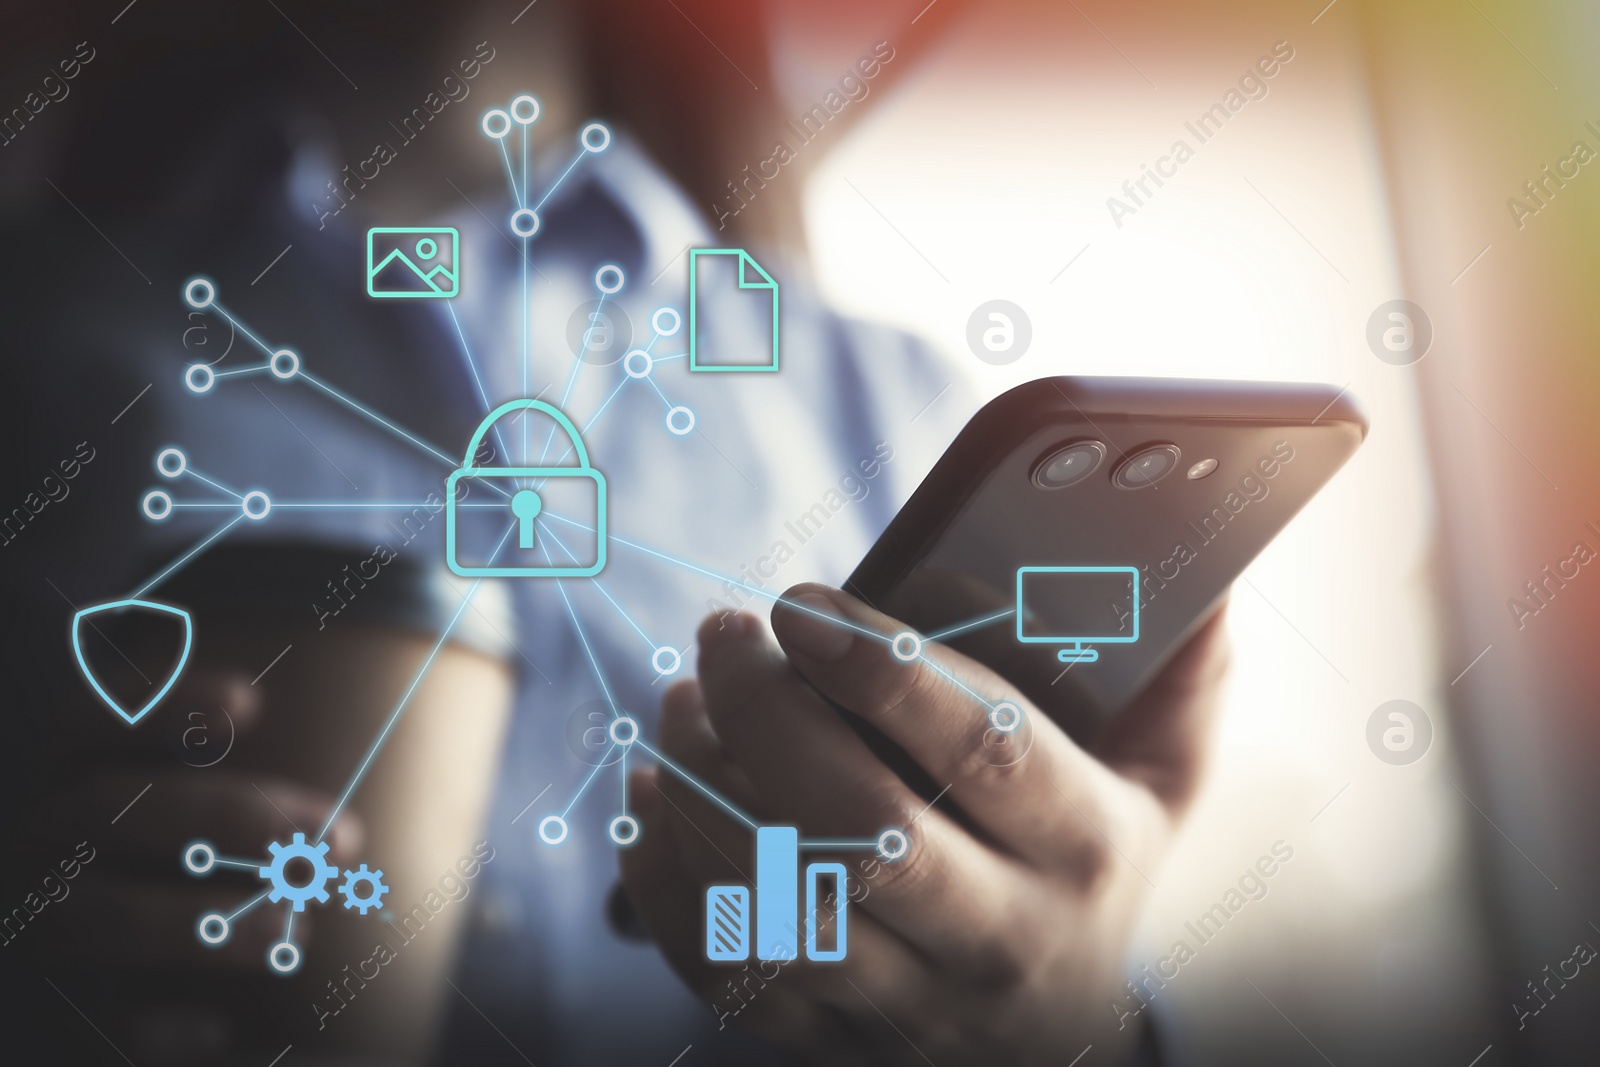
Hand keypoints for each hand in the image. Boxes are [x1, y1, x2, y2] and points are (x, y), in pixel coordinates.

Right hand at [24, 666, 362, 1061]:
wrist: (137, 993)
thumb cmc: (207, 873)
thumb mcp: (206, 820)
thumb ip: (243, 795)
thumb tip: (333, 780)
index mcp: (73, 782)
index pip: (95, 724)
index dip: (163, 706)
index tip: (250, 701)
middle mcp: (46, 848)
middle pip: (112, 807)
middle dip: (230, 814)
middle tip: (336, 833)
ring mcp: (42, 930)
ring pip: (101, 917)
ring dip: (201, 922)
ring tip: (292, 930)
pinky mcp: (59, 1011)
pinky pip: (107, 1023)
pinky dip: (164, 1028)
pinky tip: (221, 1030)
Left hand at [621, 583, 1229, 1065]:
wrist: (1057, 1047)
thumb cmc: (1092, 874)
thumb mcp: (1159, 785)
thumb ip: (1179, 678)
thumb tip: (1204, 571)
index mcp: (1084, 849)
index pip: (987, 750)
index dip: (887, 669)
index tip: (804, 602)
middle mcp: (1003, 937)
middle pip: (865, 830)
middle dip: (771, 718)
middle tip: (723, 635)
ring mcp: (913, 1006)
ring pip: (786, 911)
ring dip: (707, 795)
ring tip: (678, 706)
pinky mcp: (833, 1045)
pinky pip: (732, 976)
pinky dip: (671, 886)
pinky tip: (651, 801)